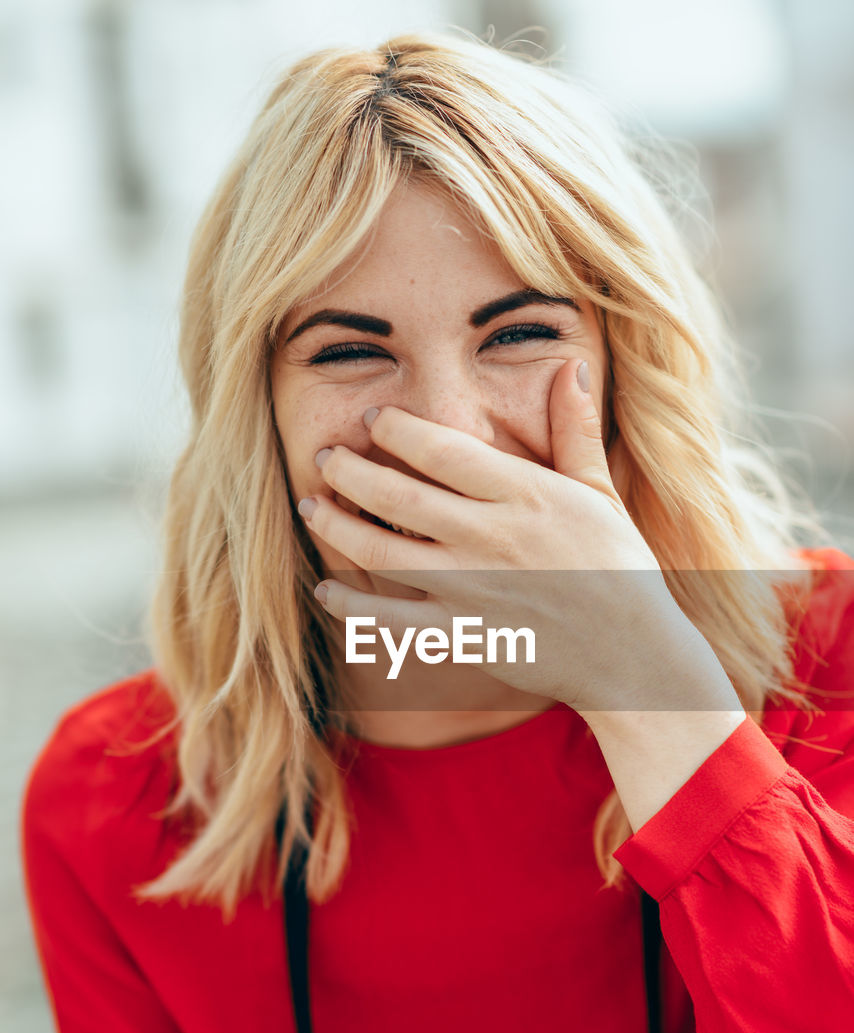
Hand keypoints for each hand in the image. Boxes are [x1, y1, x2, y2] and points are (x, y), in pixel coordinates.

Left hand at [300, 358, 696, 711]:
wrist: (630, 654)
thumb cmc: (619, 568)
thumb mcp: (602, 493)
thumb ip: (576, 431)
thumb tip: (570, 367)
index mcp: (525, 494)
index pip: (442, 449)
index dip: (395, 429)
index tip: (371, 418)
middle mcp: (491, 538)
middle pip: (397, 498)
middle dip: (348, 471)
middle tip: (323, 455)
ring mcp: (472, 591)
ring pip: (382, 554)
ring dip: (336, 527)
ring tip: (312, 507)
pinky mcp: (462, 637)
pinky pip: (391, 620)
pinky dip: (352, 606)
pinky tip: (328, 590)